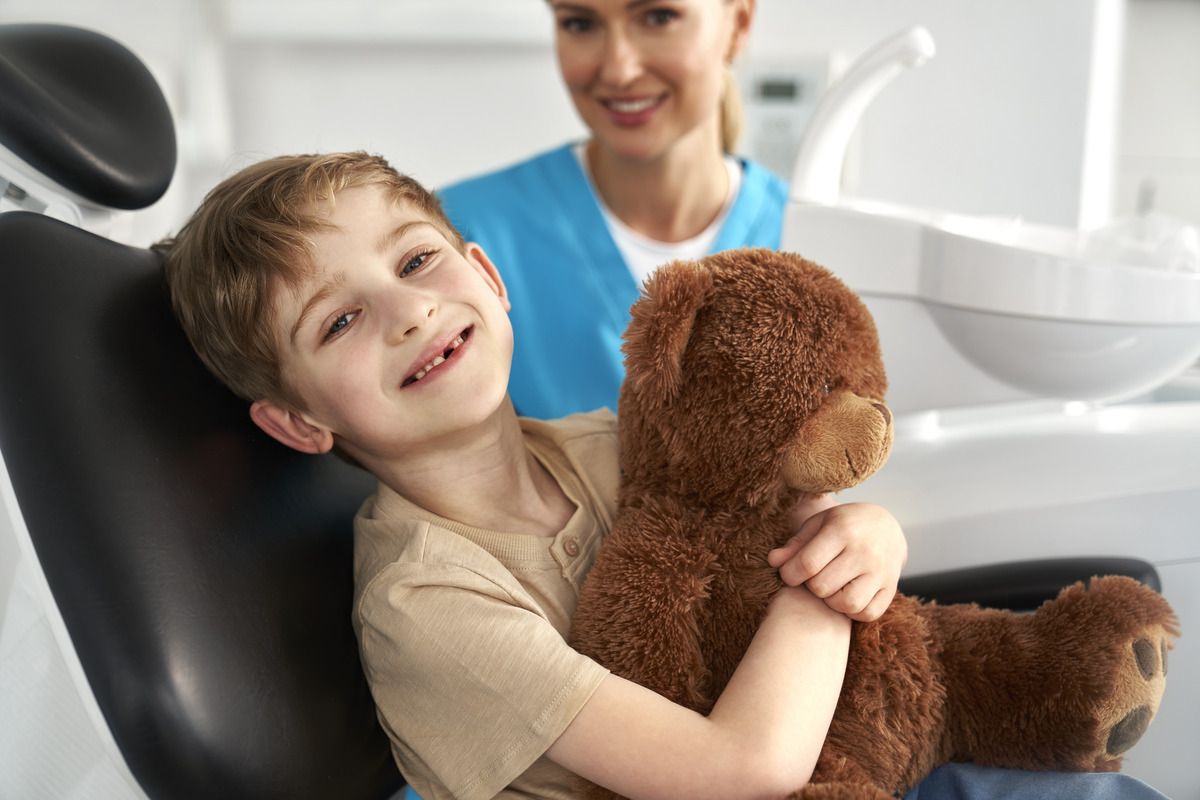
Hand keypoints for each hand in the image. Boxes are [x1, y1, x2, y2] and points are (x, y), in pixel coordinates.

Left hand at [767, 500, 906, 621]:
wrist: (886, 526)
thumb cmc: (843, 525)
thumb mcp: (818, 524)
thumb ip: (795, 544)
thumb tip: (773, 561)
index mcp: (842, 530)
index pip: (808, 564)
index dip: (790, 574)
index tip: (789, 572)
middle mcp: (864, 552)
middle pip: (822, 587)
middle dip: (811, 585)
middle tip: (814, 576)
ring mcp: (881, 572)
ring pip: (846, 604)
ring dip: (831, 601)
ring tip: (831, 586)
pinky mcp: (891, 588)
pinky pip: (868, 613)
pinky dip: (853, 611)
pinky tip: (847, 595)